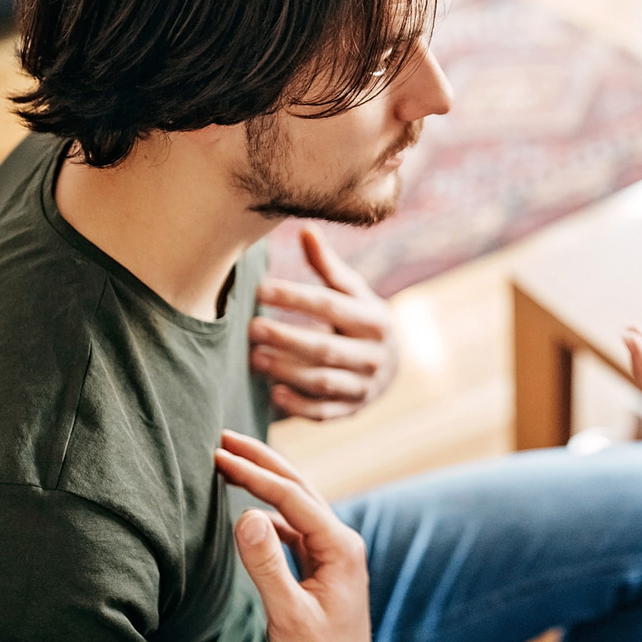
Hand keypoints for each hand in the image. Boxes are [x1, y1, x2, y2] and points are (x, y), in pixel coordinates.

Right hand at [213, 430, 370, 641]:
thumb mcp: (286, 614)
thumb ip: (266, 565)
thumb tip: (247, 514)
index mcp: (341, 547)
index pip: (292, 497)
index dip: (254, 473)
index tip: (218, 455)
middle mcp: (343, 542)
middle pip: (299, 488)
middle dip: (261, 460)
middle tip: (223, 437)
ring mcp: (335, 553)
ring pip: (297, 504)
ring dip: (265, 481)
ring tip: (231, 461)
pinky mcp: (324, 565)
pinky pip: (295, 526)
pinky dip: (271, 511)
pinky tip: (249, 510)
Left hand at [252, 226, 399, 420]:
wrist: (390, 365)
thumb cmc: (360, 319)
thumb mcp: (352, 292)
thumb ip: (327, 267)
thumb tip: (304, 229)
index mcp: (375, 320)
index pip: (330, 306)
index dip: (294, 297)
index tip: (260, 289)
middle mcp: (374, 355)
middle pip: (325, 347)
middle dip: (286, 338)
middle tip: (251, 328)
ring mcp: (364, 386)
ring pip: (322, 381)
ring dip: (286, 370)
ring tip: (254, 358)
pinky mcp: (352, 410)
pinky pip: (324, 412)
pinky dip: (298, 406)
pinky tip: (272, 393)